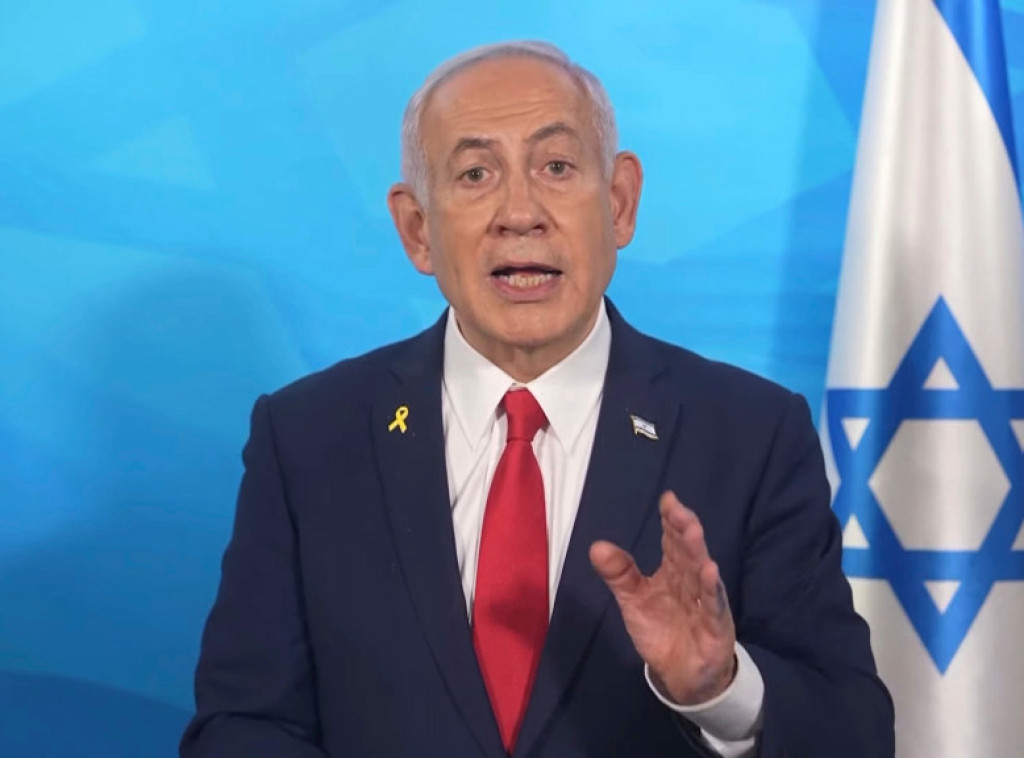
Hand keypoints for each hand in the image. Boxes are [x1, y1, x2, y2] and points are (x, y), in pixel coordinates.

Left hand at [589, 491, 736, 705]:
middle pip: (688, 551)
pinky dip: (712, 589)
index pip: (673, 541)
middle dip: (684, 529)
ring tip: (693, 530)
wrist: (681, 675)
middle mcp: (692, 581)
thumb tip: (597, 546)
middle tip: (678, 510)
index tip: (668, 499)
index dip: (671, 520)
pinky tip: (711, 571)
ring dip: (698, 552)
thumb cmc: (661, 630)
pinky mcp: (716, 626)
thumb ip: (619, 574)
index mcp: (674, 571)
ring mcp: (706, 602)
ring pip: (701, 573)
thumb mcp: (634, 601)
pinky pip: (714, 606)